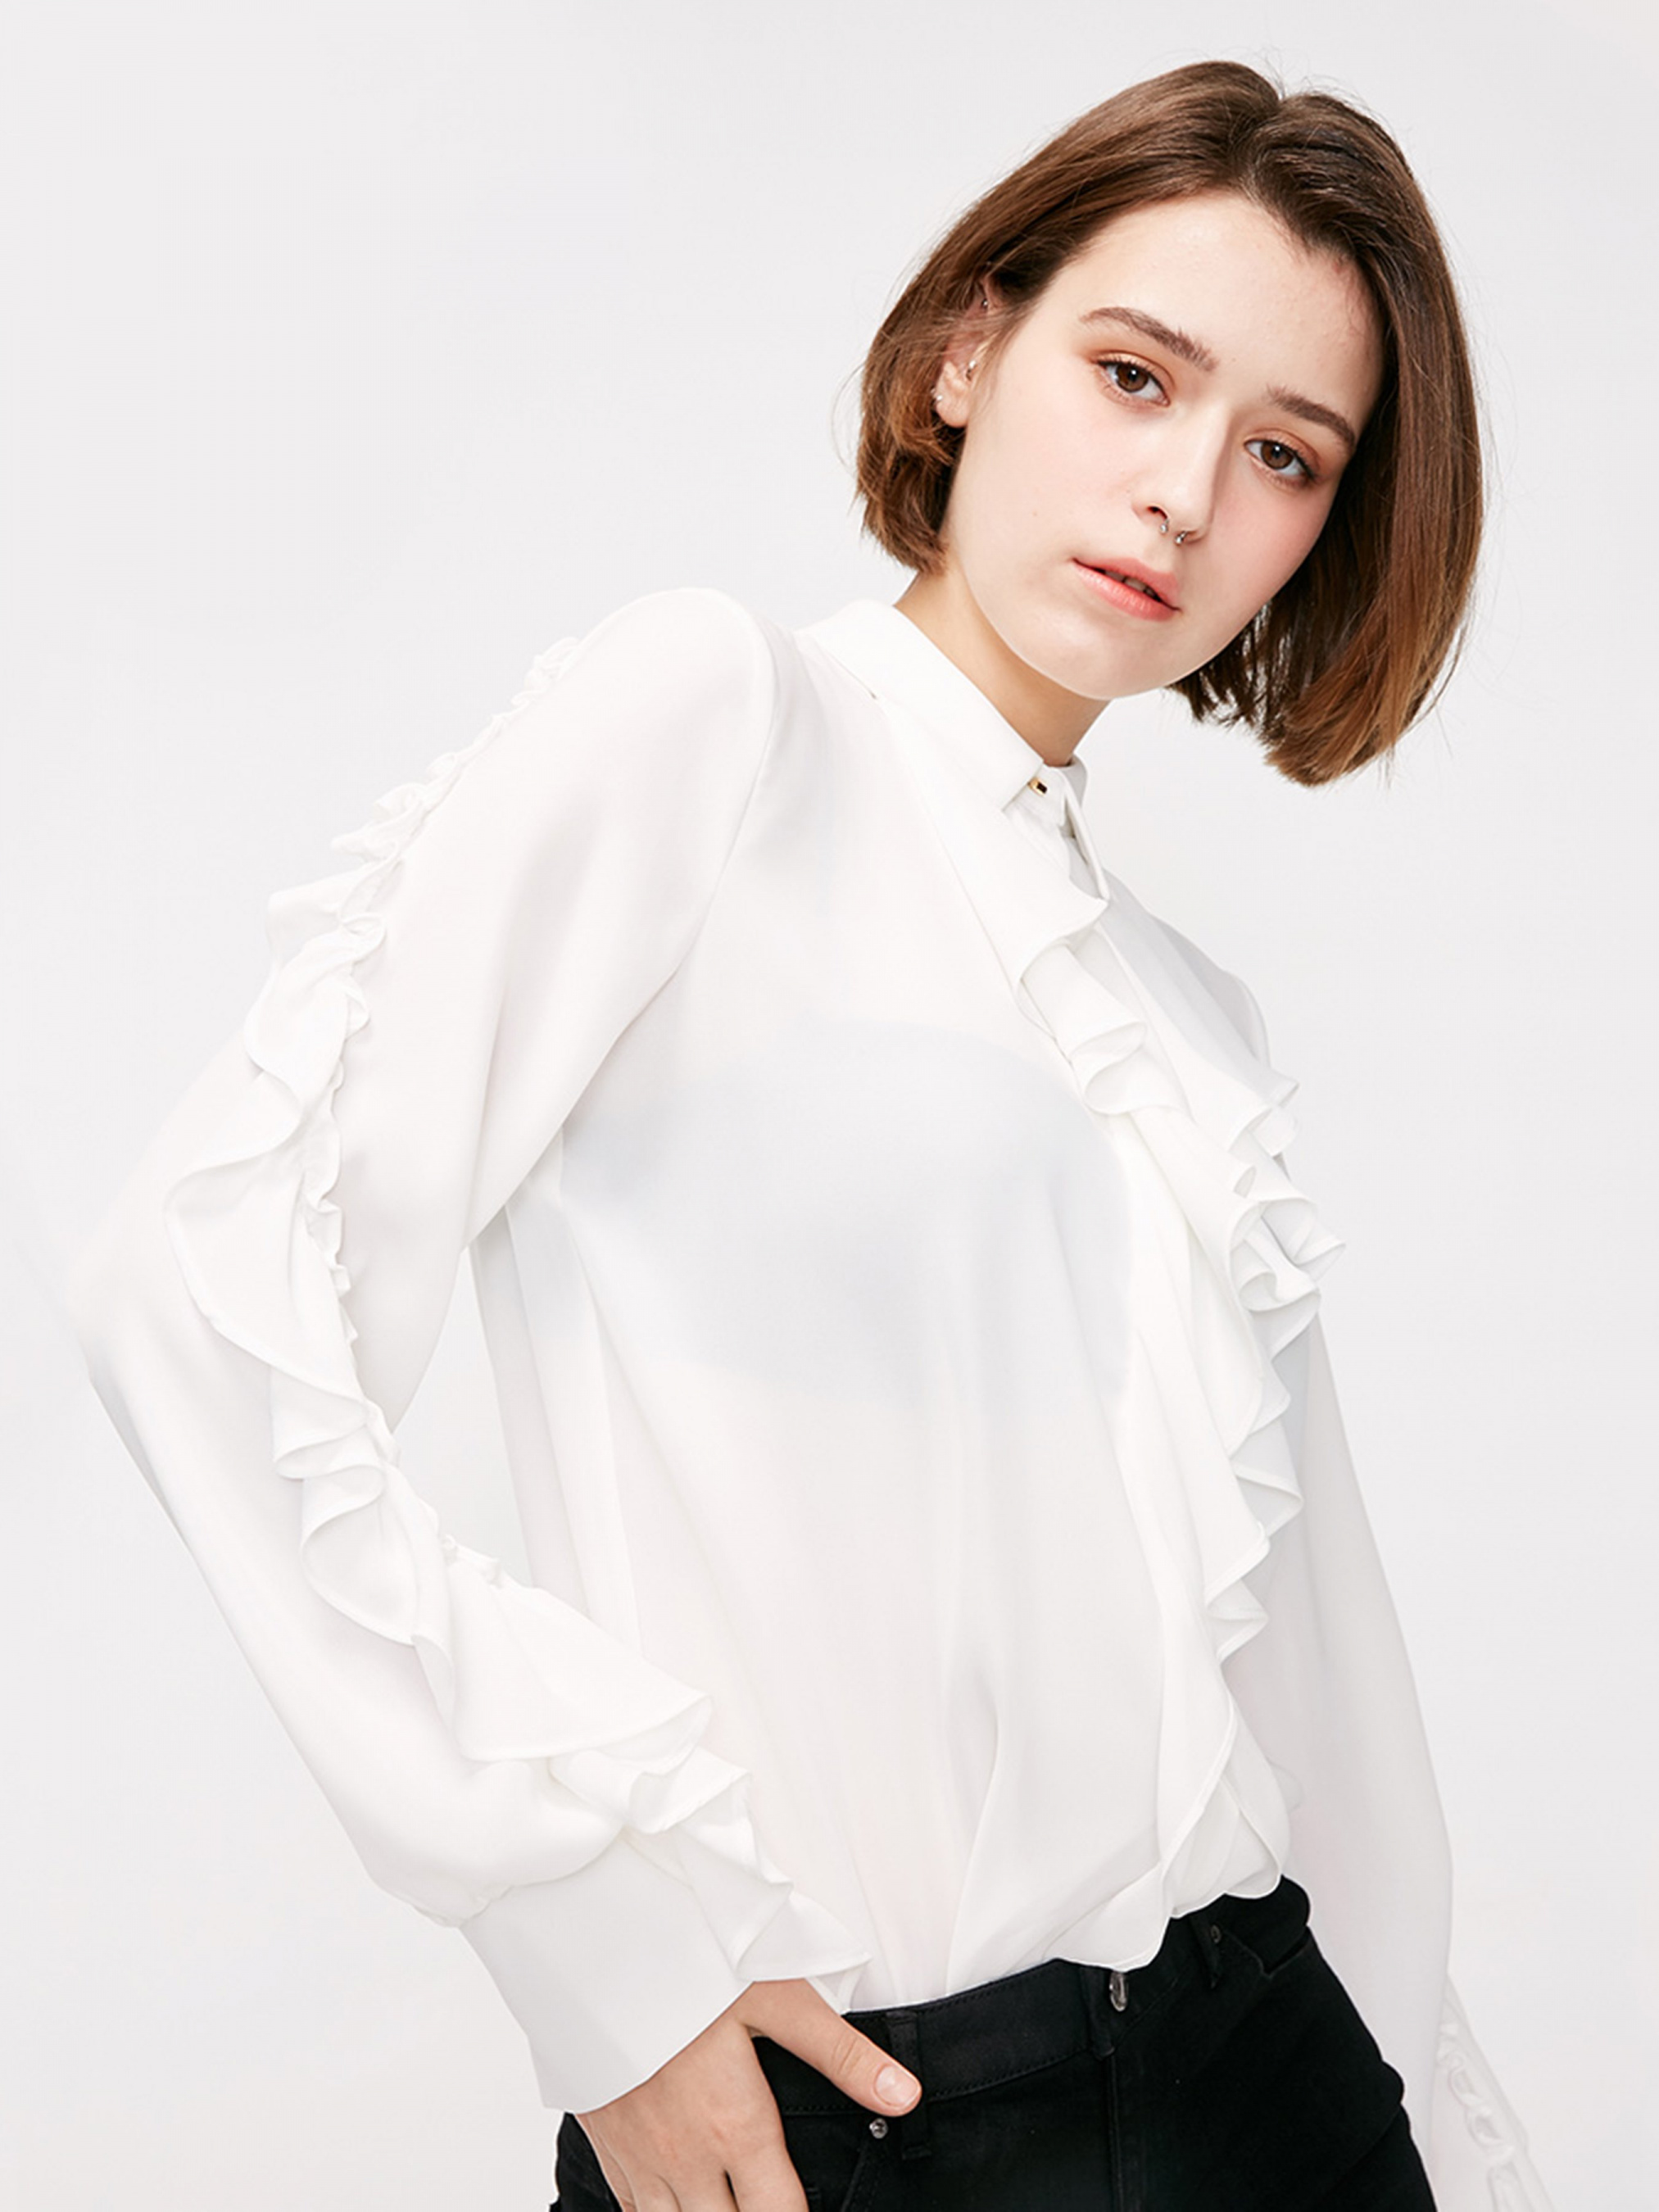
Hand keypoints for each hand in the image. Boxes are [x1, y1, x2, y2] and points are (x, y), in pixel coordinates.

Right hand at [572, 1975, 921, 2210]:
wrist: (593, 1952)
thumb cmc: (687, 1966)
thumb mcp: (777, 1999)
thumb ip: (841, 2055)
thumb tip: (905, 2097)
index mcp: (736, 2129)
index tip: (808, 2207)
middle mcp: (687, 2159)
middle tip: (769, 2196)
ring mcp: (640, 2160)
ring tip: (730, 2201)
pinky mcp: (605, 2147)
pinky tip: (679, 2200)